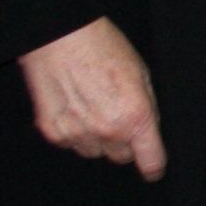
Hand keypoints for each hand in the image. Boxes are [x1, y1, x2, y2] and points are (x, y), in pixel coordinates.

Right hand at [20, 18, 165, 178]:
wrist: (59, 37)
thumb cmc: (104, 48)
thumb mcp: (141, 75)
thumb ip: (147, 109)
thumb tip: (149, 132)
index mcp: (135, 117)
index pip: (150, 161)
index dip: (153, 167)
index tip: (152, 168)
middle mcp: (107, 131)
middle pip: (121, 157)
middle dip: (123, 143)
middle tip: (117, 118)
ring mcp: (77, 134)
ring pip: (94, 152)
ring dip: (97, 139)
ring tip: (92, 108)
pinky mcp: (52, 132)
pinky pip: (70, 143)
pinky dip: (73, 132)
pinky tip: (72, 107)